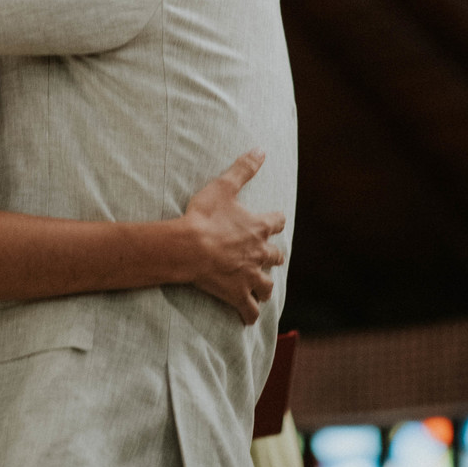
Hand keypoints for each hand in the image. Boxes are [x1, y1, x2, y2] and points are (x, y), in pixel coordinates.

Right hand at [174, 151, 285, 325]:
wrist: (191, 247)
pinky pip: (250, 310)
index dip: (274, 221)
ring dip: (264, 286)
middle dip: (272, 256)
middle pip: (276, 257)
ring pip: (267, 286)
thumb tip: (262, 149)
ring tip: (259, 287)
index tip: (271, 221)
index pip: (277, 222)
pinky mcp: (238, 294)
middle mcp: (259, 253)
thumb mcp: (224, 186)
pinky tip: (248, 317)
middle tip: (265, 256)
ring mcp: (249, 275)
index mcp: (258, 227)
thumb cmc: (205, 215)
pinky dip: (250, 314)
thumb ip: (244, 168)